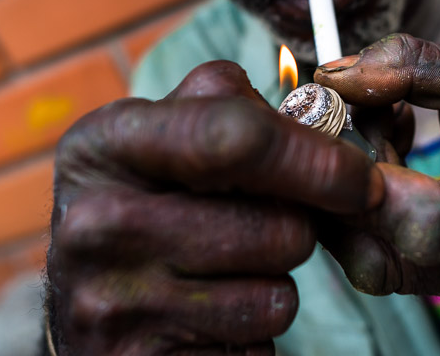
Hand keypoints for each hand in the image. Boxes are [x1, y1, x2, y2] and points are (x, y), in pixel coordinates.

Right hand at [46, 61, 382, 354]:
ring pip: (277, 296)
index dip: (317, 158)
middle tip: (270, 224)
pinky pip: (255, 348)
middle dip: (300, 228)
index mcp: (106, 143)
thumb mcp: (156, 138)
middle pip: (278, 227)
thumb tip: (315, 124)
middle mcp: (99, 221)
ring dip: (275, 283)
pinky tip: (212, 314)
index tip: (361, 179)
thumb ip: (225, 106)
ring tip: (229, 270)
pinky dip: (252, 332)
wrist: (77, 306)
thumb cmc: (139, 204)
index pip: (236, 137)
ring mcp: (114, 301)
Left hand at [314, 34, 439, 318]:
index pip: (430, 226)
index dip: (369, 185)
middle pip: (388, 255)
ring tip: (388, 133)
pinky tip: (391, 167)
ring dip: (358, 193)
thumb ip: (412, 65)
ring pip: (375, 261)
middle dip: (351, 182)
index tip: (340, 126)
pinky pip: (385, 264)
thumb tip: (333, 77)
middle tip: (358, 118)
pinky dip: (370, 212)